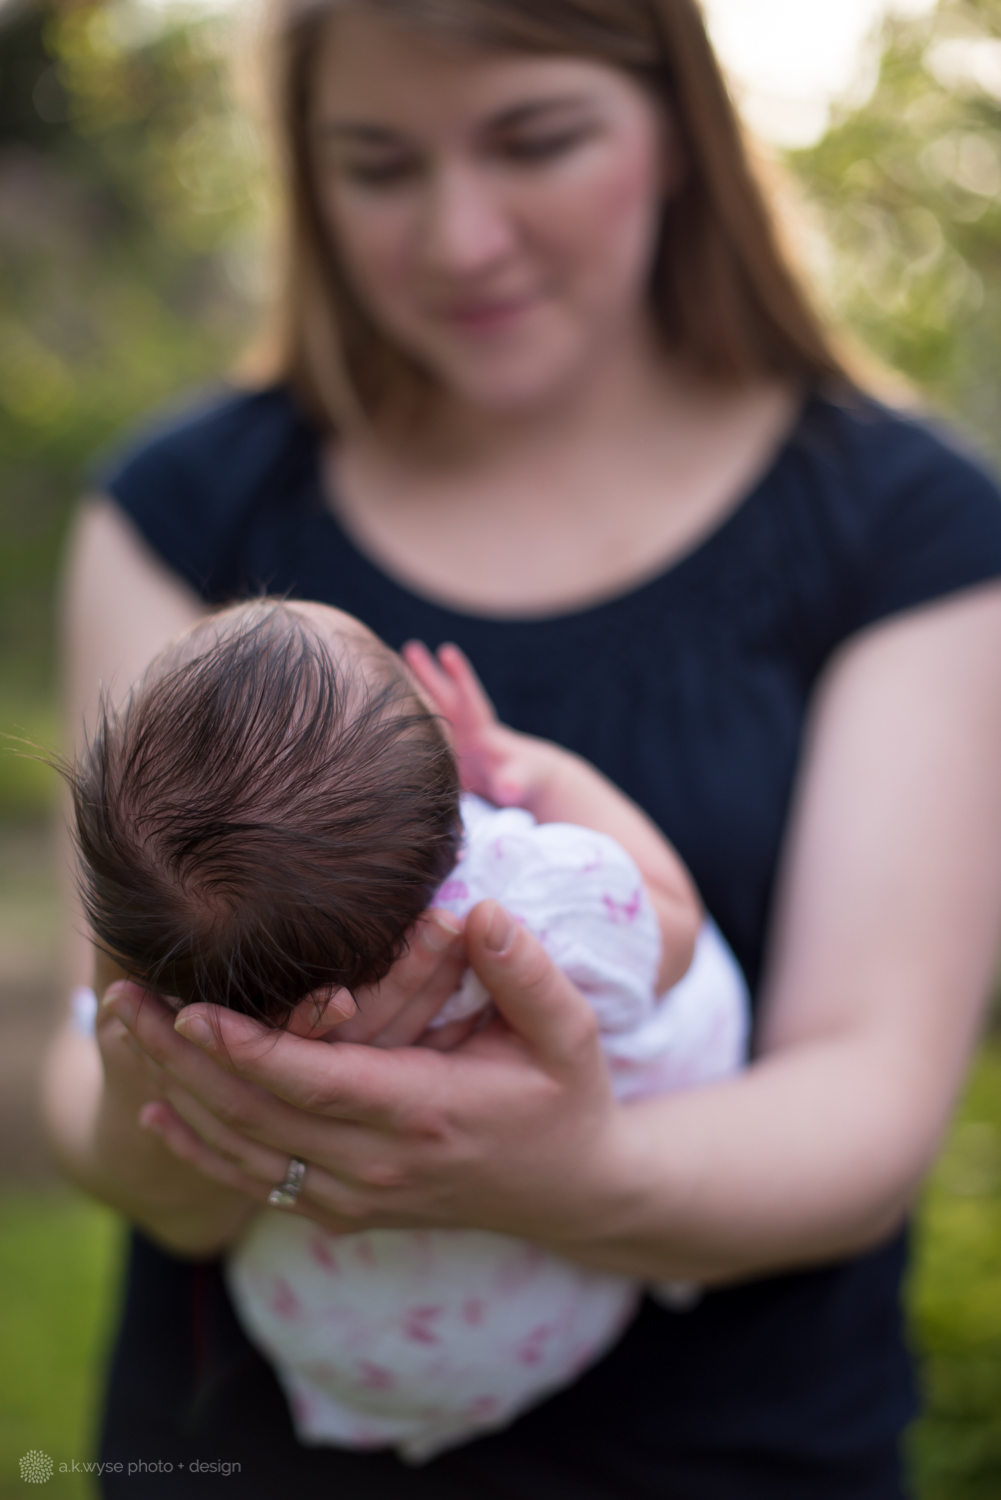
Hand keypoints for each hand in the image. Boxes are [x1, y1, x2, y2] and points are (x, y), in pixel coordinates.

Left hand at [105, 901, 621, 1246]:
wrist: (573, 1191)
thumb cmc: (567, 1097)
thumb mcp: (568, 1032)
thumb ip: (524, 971)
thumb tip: (476, 909)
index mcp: (423, 1109)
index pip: (312, 1082)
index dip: (245, 1048)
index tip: (189, 1007)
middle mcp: (377, 1162)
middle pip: (254, 1115)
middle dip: (181, 1059)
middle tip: (121, 1001)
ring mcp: (356, 1194)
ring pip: (243, 1150)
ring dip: (177, 1092)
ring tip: (125, 1034)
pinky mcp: (347, 1208)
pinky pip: (257, 1181)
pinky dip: (200, 1148)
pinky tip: (160, 1109)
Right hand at [403, 640, 556, 808]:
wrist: (521, 782)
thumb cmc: (525, 781)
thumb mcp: (521, 784)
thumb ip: (514, 785)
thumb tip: (509, 789)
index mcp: (483, 734)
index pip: (469, 703)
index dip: (461, 678)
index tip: (449, 651)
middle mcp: (466, 729)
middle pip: (445, 698)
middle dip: (429, 674)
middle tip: (411, 647)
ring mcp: (453, 738)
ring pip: (429, 709)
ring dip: (412, 690)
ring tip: (388, 664)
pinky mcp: (443, 751)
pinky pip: (422, 728)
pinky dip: (405, 713)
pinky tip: (382, 705)